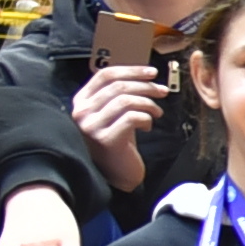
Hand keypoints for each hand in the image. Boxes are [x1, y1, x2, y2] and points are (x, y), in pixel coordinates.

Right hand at [70, 62, 168, 189]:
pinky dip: (146, 118)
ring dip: (148, 103)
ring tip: (157, 112)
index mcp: (81, 101)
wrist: (115, 174)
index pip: (105, 75)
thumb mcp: (114, 113)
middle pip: (118, 86)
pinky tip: (148, 126)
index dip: (131, 70)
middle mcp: (82, 112)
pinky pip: (132, 118)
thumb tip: (146, 74)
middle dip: (145, 86)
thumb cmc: (118, 140)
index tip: (153, 73)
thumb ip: (120, 94)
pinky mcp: (105, 139)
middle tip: (163, 92)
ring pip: (126, 100)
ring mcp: (91, 126)